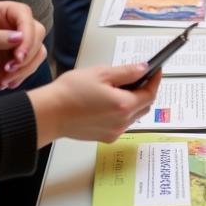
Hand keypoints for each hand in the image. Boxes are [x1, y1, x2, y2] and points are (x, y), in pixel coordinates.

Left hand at [0, 0, 46, 92]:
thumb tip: (20, 37)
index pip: (23, 14)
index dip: (27, 33)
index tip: (19, 55)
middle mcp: (12, 23)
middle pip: (37, 31)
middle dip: (26, 53)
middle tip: (9, 68)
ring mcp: (18, 40)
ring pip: (38, 48)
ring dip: (24, 67)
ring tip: (3, 78)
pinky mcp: (21, 56)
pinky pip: (34, 63)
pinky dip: (23, 75)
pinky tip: (5, 82)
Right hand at [29, 64, 163, 146]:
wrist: (49, 113)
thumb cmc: (71, 92)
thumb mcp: (101, 73)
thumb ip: (126, 72)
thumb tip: (143, 69)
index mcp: (123, 105)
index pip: (150, 93)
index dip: (155, 80)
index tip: (156, 69)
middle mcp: (121, 122)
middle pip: (145, 106)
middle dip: (147, 90)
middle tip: (141, 76)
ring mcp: (113, 132)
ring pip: (134, 116)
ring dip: (135, 101)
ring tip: (124, 87)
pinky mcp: (104, 137)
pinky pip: (122, 123)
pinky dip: (123, 111)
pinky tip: (112, 100)